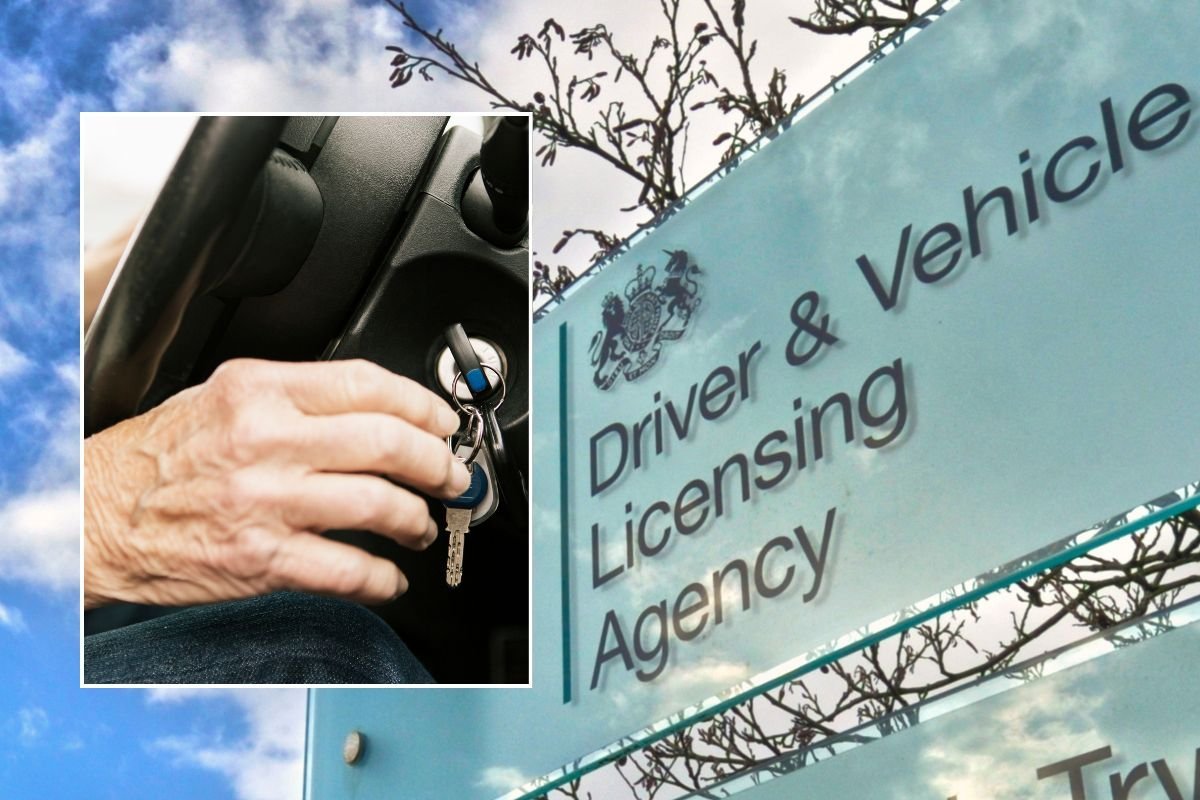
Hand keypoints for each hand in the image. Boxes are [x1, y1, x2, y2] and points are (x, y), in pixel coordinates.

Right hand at [84, 358, 469, 608]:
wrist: (97, 515)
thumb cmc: (159, 457)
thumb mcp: (224, 397)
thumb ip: (297, 397)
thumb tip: (376, 408)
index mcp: (260, 392)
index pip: (367, 385)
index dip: (423, 404)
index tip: (443, 422)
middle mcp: (266, 441)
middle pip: (388, 443)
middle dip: (437, 463)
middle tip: (452, 475)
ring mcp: (266, 502)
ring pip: (379, 506)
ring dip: (418, 519)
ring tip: (422, 524)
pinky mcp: (262, 560)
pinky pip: (348, 571)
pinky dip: (383, 578)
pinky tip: (391, 577)